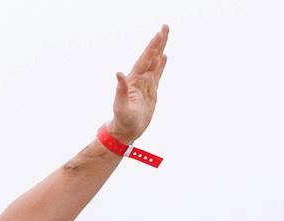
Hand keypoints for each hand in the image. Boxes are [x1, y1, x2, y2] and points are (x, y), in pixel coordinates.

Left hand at [108, 24, 168, 143]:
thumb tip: (118, 73)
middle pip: (151, 57)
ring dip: (160, 50)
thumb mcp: (121, 106)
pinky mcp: (151, 91)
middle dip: (158, 42)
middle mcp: (140, 79)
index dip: (151, 47)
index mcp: (133, 80)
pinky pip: (157, 75)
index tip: (158, 35)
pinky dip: (161, 65)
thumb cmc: (122, 120)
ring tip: (164, 36)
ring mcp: (146, 84)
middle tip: (164, 27)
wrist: (125, 131)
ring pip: (155, 63)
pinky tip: (164, 57)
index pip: (144, 60)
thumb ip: (120, 90)